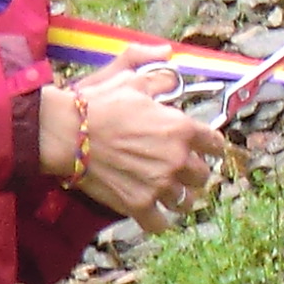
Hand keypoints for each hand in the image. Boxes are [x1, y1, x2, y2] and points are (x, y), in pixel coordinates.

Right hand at [44, 79, 232, 229]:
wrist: (68, 134)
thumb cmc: (99, 105)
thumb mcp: (132, 80)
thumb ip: (157, 75)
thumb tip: (169, 59)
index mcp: (180, 128)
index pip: (215, 143)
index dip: (210, 146)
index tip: (206, 149)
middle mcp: (176, 159)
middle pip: (202, 175)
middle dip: (193, 173)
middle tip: (180, 171)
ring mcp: (159, 185)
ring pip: (186, 201)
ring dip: (180, 198)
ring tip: (169, 194)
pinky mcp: (139, 205)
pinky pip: (161, 224)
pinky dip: (159, 221)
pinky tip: (154, 214)